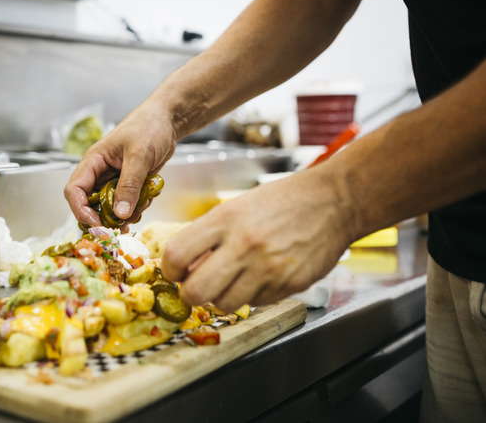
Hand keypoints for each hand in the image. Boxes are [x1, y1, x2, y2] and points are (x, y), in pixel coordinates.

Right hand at [64, 101, 177, 229]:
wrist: (168, 120)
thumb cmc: (149, 127)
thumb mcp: (139, 156)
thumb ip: (129, 186)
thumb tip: (120, 214)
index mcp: (93, 162)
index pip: (74, 190)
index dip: (81, 210)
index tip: (97, 223)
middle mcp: (100, 173)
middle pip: (91, 204)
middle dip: (106, 217)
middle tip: (121, 227)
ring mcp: (114, 180)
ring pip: (111, 208)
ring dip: (126, 213)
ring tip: (143, 204)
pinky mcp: (129, 185)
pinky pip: (128, 204)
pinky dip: (138, 206)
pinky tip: (149, 196)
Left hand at [161, 169, 354, 312]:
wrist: (334, 201)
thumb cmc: (282, 201)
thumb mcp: (236, 208)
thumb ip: (209, 236)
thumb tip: (184, 266)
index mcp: (225, 220)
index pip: (177, 255)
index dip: (169, 270)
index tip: (174, 272)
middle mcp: (244, 245)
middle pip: (196, 291)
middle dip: (190, 293)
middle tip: (196, 286)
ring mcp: (268, 268)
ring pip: (224, 304)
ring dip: (221, 297)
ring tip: (232, 280)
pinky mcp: (289, 284)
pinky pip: (255, 303)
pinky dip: (251, 295)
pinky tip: (260, 276)